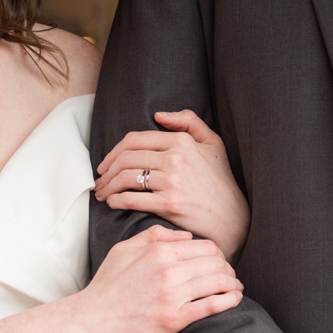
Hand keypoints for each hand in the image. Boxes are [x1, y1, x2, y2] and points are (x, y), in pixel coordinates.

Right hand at [74, 226, 241, 332]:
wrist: (91, 318)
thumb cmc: (107, 284)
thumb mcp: (124, 248)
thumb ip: (155, 236)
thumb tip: (187, 236)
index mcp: (158, 251)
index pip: (204, 246)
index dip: (217, 254)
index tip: (219, 262)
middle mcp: (168, 270)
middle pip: (215, 263)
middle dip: (227, 268)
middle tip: (229, 276)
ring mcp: (172, 295)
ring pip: (218, 282)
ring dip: (232, 284)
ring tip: (235, 288)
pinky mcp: (174, 319)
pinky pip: (211, 305)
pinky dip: (229, 300)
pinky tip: (235, 299)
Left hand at [95, 111, 250, 261]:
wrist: (233, 218)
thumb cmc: (221, 181)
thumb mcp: (213, 144)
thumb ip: (189, 121)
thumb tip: (158, 115)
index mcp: (181, 141)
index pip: (135, 140)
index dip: (114, 151)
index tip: (106, 163)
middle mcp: (175, 158)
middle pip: (126, 158)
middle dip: (106, 170)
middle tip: (100, 180)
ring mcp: (172, 181)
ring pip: (125, 177)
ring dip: (108, 186)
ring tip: (103, 194)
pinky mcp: (169, 204)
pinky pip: (131, 199)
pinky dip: (116, 201)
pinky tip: (113, 203)